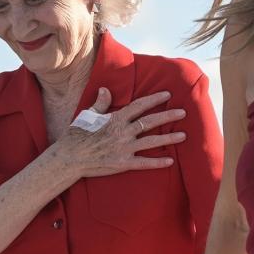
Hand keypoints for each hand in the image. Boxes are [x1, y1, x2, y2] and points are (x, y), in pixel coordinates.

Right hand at [57, 87, 186, 177]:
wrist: (70, 158)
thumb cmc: (76, 135)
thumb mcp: (87, 115)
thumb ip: (100, 103)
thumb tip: (105, 89)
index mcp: (116, 119)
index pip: (139, 106)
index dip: (154, 99)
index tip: (167, 94)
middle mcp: (123, 132)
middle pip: (150, 122)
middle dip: (168, 116)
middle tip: (183, 112)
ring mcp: (124, 148)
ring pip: (151, 142)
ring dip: (169, 138)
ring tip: (183, 136)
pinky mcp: (123, 163)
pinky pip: (144, 163)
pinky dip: (157, 162)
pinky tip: (170, 161)